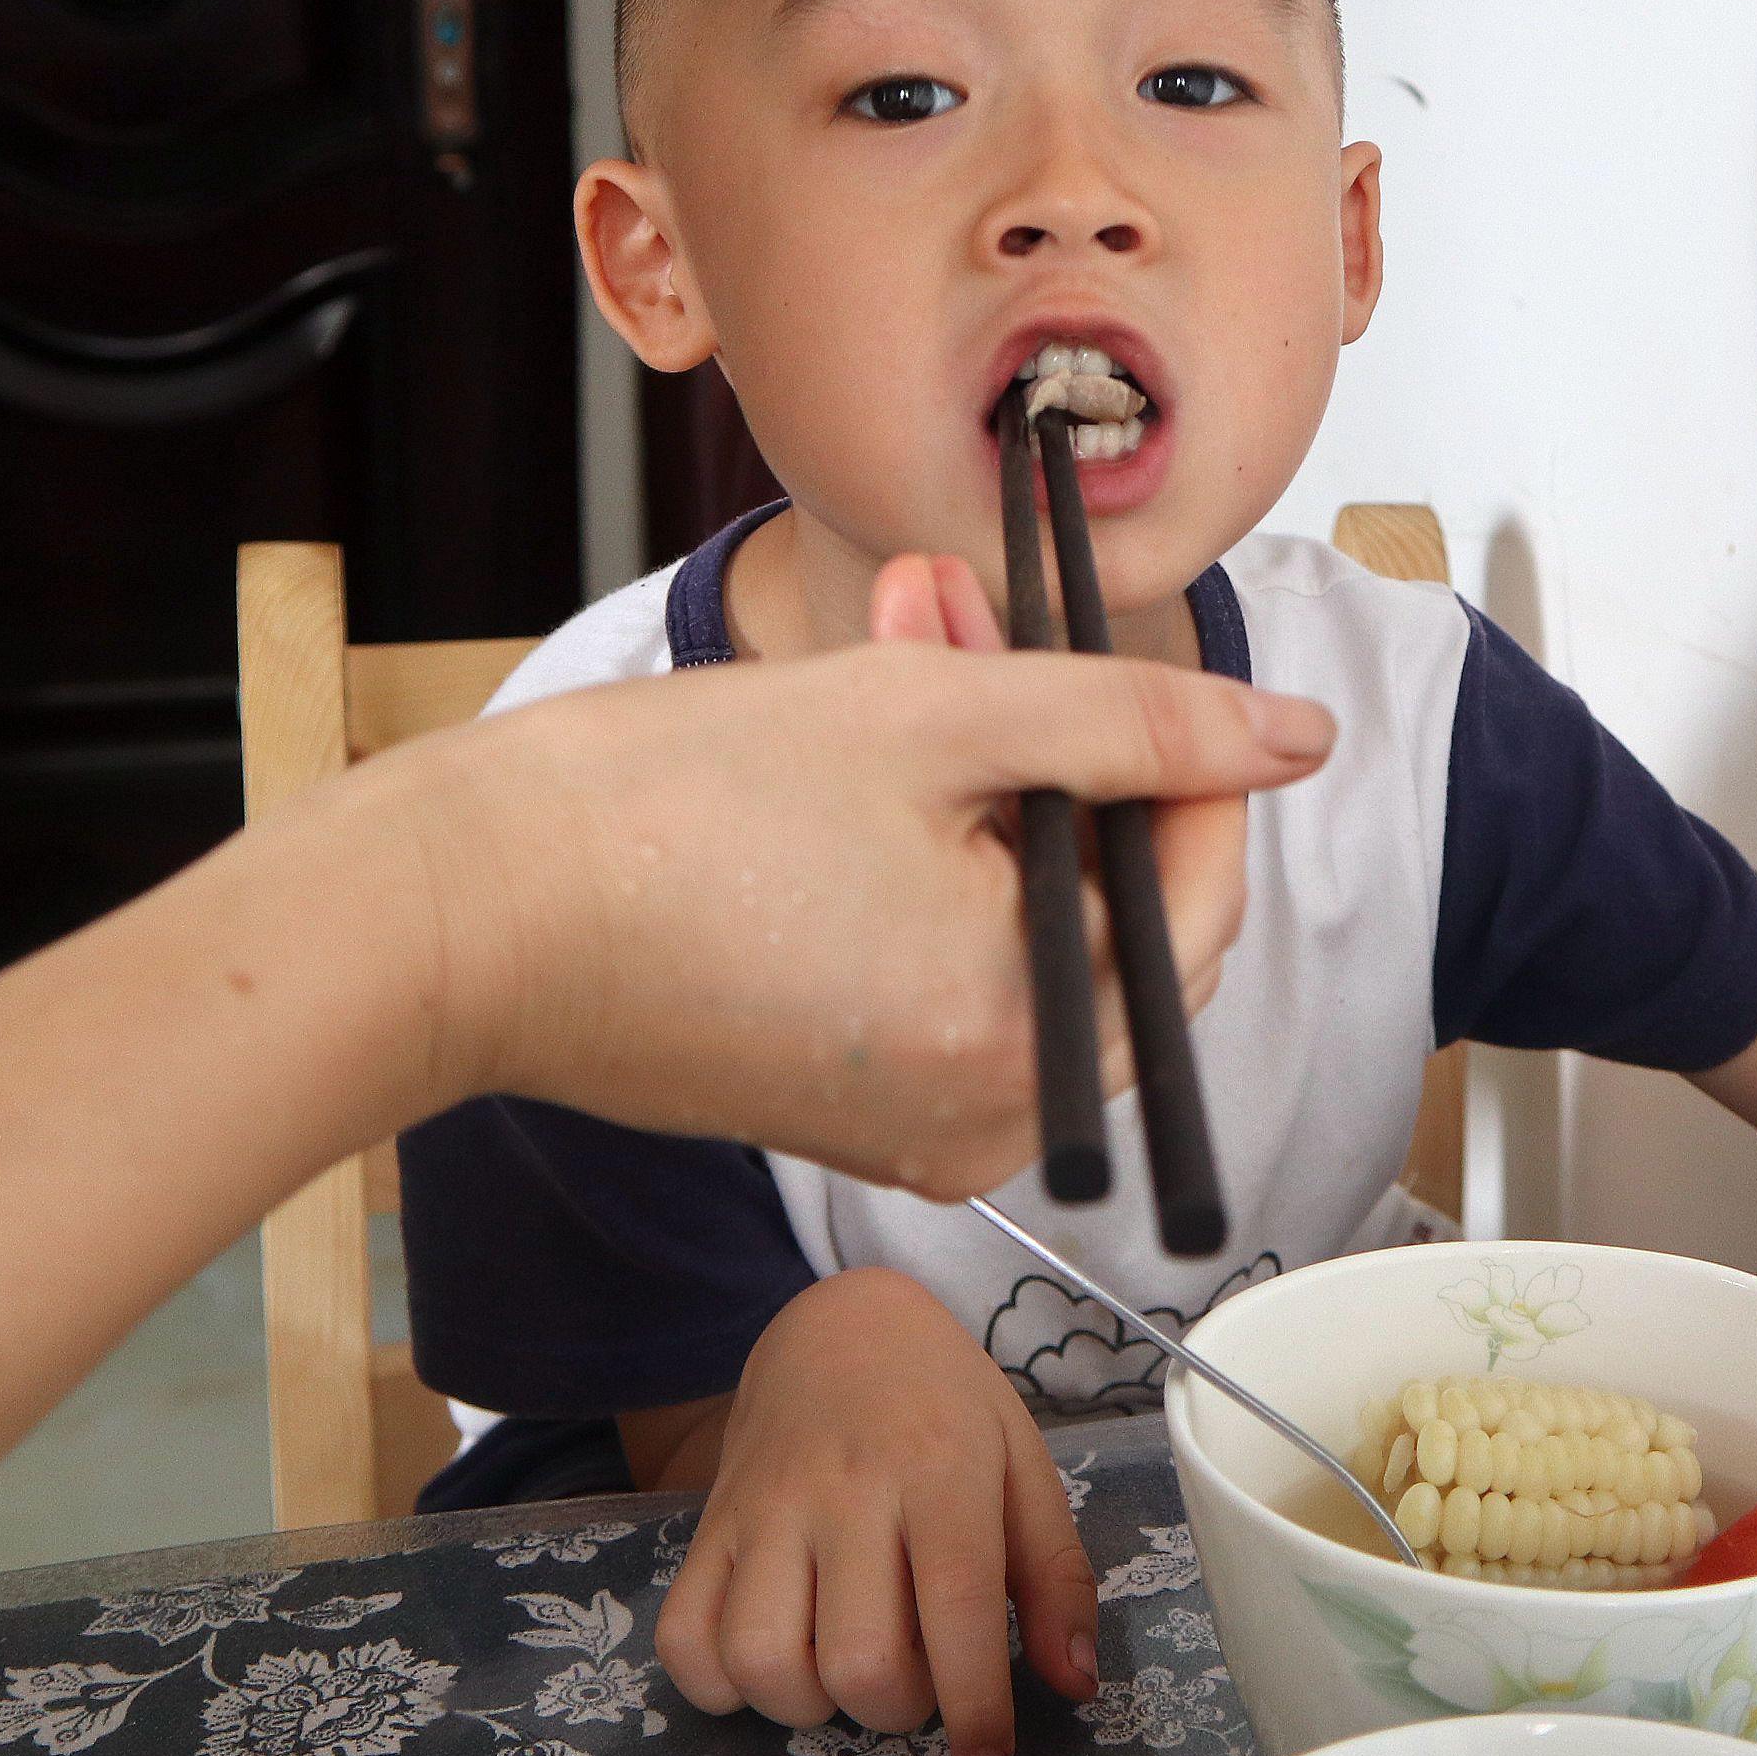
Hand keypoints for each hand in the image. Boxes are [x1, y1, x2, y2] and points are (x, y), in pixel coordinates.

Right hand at [361, 554, 1325, 1190]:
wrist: (463, 913)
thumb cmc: (668, 813)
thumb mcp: (938, 715)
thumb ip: (1137, 721)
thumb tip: (1293, 737)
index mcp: (1030, 1044)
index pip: (1195, 903)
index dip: (1181, 769)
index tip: (1134, 666)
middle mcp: (985, 1122)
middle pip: (1111, 926)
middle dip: (1063, 762)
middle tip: (966, 626)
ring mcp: (910, 1129)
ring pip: (1024, 940)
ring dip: (990, 797)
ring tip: (896, 662)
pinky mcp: (842, 1113)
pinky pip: (948, 986)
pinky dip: (930, 873)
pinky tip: (855, 763)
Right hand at [655, 1270, 1097, 1755]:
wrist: (840, 1326)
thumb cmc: (945, 1405)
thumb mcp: (1025, 1464)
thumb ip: (1058, 1576)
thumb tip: (1075, 1682)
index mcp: (940, 1469)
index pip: (958, 1609)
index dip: (976, 1705)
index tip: (987, 1755)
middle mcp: (845, 1491)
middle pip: (858, 1660)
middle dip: (897, 1709)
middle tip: (916, 1679)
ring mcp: (765, 1509)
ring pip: (762, 1660)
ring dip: (807, 1703)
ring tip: (841, 1669)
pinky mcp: (708, 1525)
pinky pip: (683, 1639)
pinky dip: (719, 1682)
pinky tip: (771, 1660)